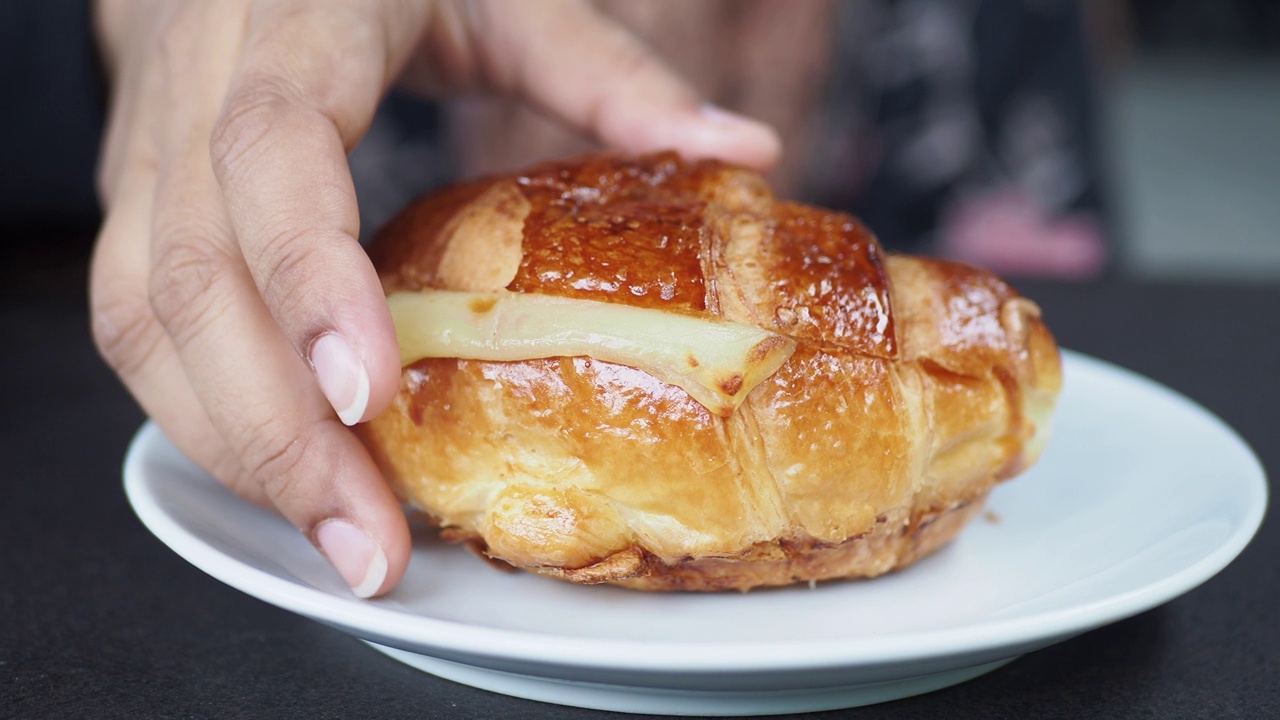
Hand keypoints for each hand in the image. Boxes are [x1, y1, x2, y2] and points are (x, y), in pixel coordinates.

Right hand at [91, 0, 779, 596]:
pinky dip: (207, 414)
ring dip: (237, 445)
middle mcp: (197, 91)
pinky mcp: (132, 201)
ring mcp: (146, 152)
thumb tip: (740, 150)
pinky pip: (139, 325)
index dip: (310, 277)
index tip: (366, 394)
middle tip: (365, 541)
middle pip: (197, 276)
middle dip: (276, 430)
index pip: (274, 152)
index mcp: (295, 26)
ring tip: (335, 535)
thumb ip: (606, 74)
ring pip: (144, 317)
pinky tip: (284, 474)